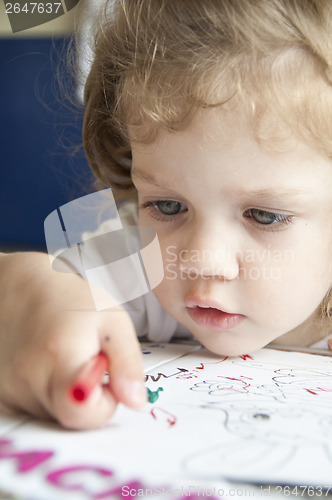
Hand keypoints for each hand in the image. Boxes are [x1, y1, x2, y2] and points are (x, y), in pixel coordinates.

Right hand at [0, 252, 145, 428]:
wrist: (20, 288)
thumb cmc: (68, 299)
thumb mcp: (112, 320)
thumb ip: (127, 363)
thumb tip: (135, 400)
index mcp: (60, 357)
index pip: (84, 413)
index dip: (104, 403)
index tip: (107, 379)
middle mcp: (29, 378)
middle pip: (71, 418)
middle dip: (89, 398)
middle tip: (88, 362)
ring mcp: (10, 389)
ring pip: (53, 414)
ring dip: (67, 395)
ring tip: (65, 359)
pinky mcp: (0, 393)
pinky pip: (34, 409)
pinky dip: (47, 394)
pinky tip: (48, 367)